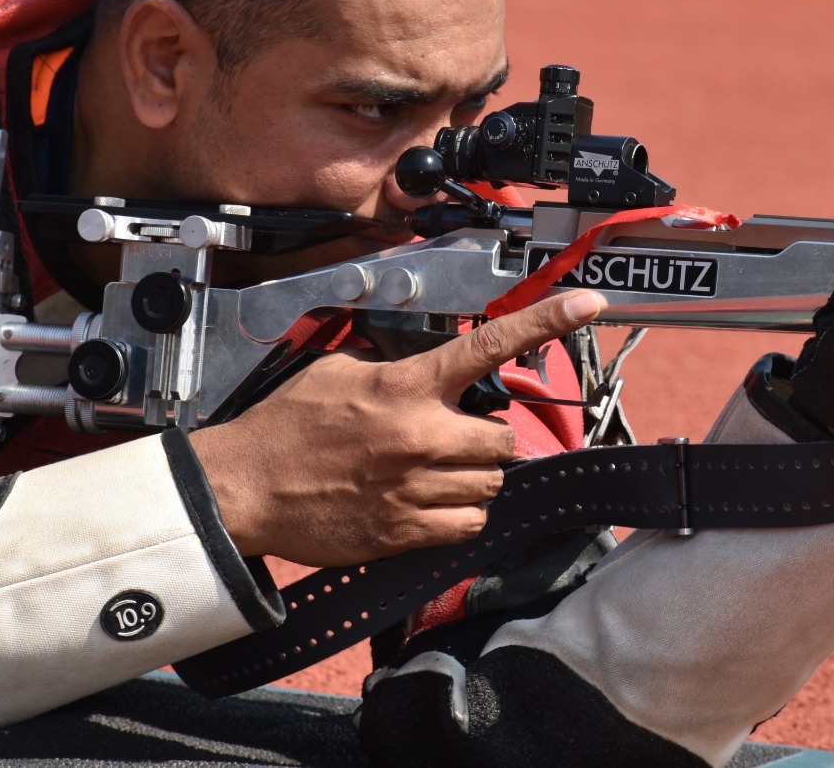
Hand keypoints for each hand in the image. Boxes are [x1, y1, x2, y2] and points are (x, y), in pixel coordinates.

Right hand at [191, 290, 605, 567]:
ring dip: (472, 480)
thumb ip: (388, 365)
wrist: (246, 488)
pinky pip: (468, 526)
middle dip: (483, 441)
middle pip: (501, 441)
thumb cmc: (286, 427)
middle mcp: (421, 436)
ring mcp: (416, 489)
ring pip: (489, 486)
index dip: (546, 321)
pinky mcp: (406, 532)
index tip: (587, 302)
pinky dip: (460, 516)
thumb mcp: (336, 370)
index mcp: (405, 387)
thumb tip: (419, 365)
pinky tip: (429, 503)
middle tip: (452, 441)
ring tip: (433, 474)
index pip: (488, 346)